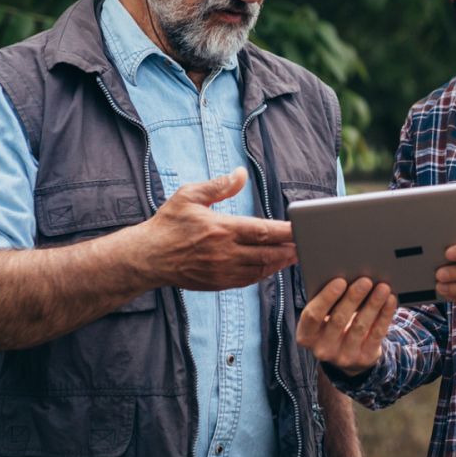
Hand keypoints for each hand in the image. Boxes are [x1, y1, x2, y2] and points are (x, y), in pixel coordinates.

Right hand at [133, 168, 295, 289]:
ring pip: (261, 269)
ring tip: (294, 254)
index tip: (301, 228)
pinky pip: (248, 280)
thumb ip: (219, 186)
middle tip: (307, 244)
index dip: (286, 231)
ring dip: (280, 262)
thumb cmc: (168, 223)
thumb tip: (241, 173)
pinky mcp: (218, 283)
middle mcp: (225, 252)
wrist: (148, 257)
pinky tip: (271, 266)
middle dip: (290, 249)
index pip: (263, 230)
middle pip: (268, 252)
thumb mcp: (189, 196)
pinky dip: (264, 273)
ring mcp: (222, 271)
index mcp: (222, 229)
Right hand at [296, 277, 396, 374]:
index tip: (340, 280)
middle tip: (365, 281)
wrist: (348, 354)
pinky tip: (389, 300)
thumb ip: (327, 301)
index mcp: (306, 335)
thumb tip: (347, 276)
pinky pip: (376, 334)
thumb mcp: (324, 317)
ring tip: (382, 288)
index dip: (326, 297)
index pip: (312, 315)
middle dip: (353, 298)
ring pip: (360, 327)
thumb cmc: (333, 325)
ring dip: (373, 305)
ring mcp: (343, 357)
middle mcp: (322, 349)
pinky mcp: (364, 358)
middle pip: (338, 320)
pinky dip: (384, 315)